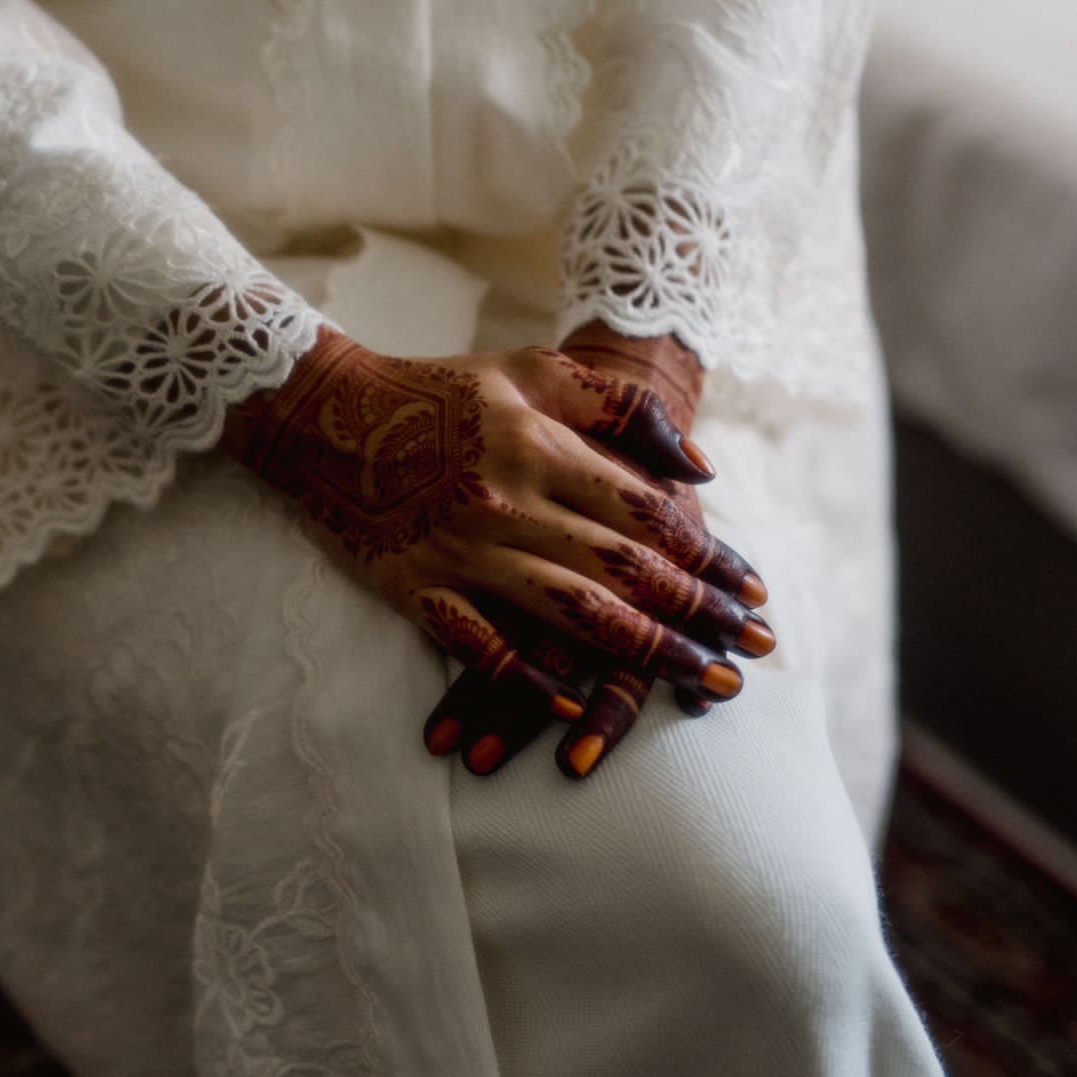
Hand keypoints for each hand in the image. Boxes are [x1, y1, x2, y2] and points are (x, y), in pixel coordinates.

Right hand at [221, 327, 764, 721]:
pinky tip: (569, 704)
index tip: (752, 593)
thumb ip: (618, 408)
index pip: (646, 512)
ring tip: (696, 681)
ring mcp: (460, 549)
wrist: (323, 413)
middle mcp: (508, 501)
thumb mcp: (530, 372)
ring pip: (569, 610)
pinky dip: (525, 677)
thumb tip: (698, 467)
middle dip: (696, 615)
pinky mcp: (415, 586)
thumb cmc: (438, 389)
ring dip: (642, 651)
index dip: (708, 556)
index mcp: (540, 446)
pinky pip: (476, 644)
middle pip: (623, 569)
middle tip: (748, 653)